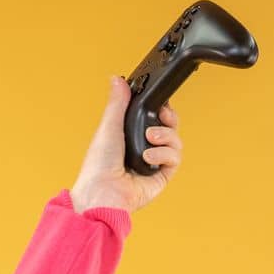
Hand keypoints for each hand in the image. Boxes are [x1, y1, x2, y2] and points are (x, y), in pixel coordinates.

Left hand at [69, 76, 182, 214]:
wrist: (101, 194)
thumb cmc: (97, 167)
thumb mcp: (108, 127)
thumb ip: (117, 103)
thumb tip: (117, 79)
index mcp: (129, 135)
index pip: (153, 117)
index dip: (161, 108)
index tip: (160, 103)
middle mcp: (143, 148)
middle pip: (169, 127)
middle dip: (169, 118)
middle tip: (162, 115)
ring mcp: (153, 163)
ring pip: (175, 141)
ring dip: (165, 136)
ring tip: (149, 138)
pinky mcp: (161, 176)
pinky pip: (174, 158)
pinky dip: (164, 154)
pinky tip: (149, 157)